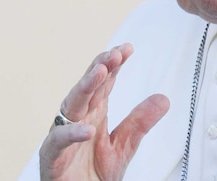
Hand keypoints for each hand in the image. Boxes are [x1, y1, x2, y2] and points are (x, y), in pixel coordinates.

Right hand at [39, 43, 169, 180]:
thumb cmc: (91, 175)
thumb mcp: (123, 147)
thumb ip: (140, 123)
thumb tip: (163, 99)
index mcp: (93, 114)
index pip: (103, 84)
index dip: (113, 65)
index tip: (127, 49)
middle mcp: (77, 120)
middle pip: (88, 88)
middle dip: (100, 68)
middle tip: (115, 54)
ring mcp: (63, 136)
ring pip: (72, 106)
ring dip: (85, 88)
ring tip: (100, 73)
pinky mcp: (52, 157)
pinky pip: (59, 142)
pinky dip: (71, 134)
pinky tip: (87, 128)